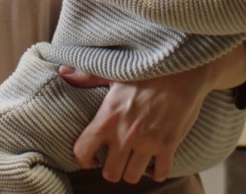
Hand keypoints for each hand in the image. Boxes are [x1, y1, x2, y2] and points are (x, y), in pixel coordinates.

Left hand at [59, 63, 214, 184]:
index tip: (91, 159)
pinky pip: (161, 173)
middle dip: (111, 169)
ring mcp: (148, 141)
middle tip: (116, 160)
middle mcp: (125, 134)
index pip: (83, 151)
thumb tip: (63, 71)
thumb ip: (87, 76)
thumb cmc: (146, 69)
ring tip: (134, 161)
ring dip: (133, 171)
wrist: (182, 68)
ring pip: (133, 176)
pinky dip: (157, 172)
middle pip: (110, 173)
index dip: (83, 160)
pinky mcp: (169, 144)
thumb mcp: (113, 71)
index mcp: (107, 117)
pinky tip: (156, 162)